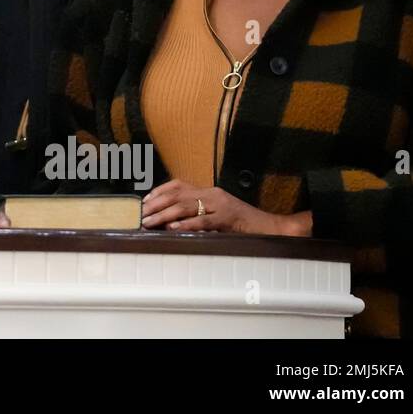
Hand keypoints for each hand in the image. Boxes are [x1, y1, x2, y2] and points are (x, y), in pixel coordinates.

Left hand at [141, 180, 295, 234]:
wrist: (272, 227)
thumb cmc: (243, 224)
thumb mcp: (218, 215)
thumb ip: (198, 214)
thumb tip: (172, 222)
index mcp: (209, 191)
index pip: (178, 185)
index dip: (159, 192)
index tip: (145, 202)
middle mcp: (212, 194)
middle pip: (177, 195)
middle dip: (156, 205)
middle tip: (141, 214)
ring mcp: (221, 205)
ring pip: (186, 206)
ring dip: (164, 215)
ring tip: (149, 222)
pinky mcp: (228, 218)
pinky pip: (203, 220)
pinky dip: (187, 224)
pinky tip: (173, 228)